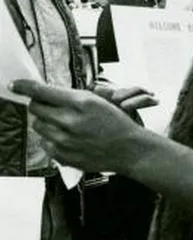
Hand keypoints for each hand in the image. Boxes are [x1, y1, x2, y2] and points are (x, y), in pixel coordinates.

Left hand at [9, 80, 146, 174]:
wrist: (129, 149)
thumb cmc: (116, 123)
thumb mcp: (98, 101)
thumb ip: (71, 97)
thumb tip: (44, 94)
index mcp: (81, 103)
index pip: (42, 91)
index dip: (25, 86)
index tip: (15, 84)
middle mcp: (70, 121)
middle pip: (36, 108)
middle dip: (40, 105)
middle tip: (52, 107)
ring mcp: (65, 140)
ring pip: (38, 125)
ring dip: (47, 122)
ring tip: (65, 125)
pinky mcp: (62, 155)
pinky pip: (44, 143)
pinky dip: (51, 139)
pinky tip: (68, 138)